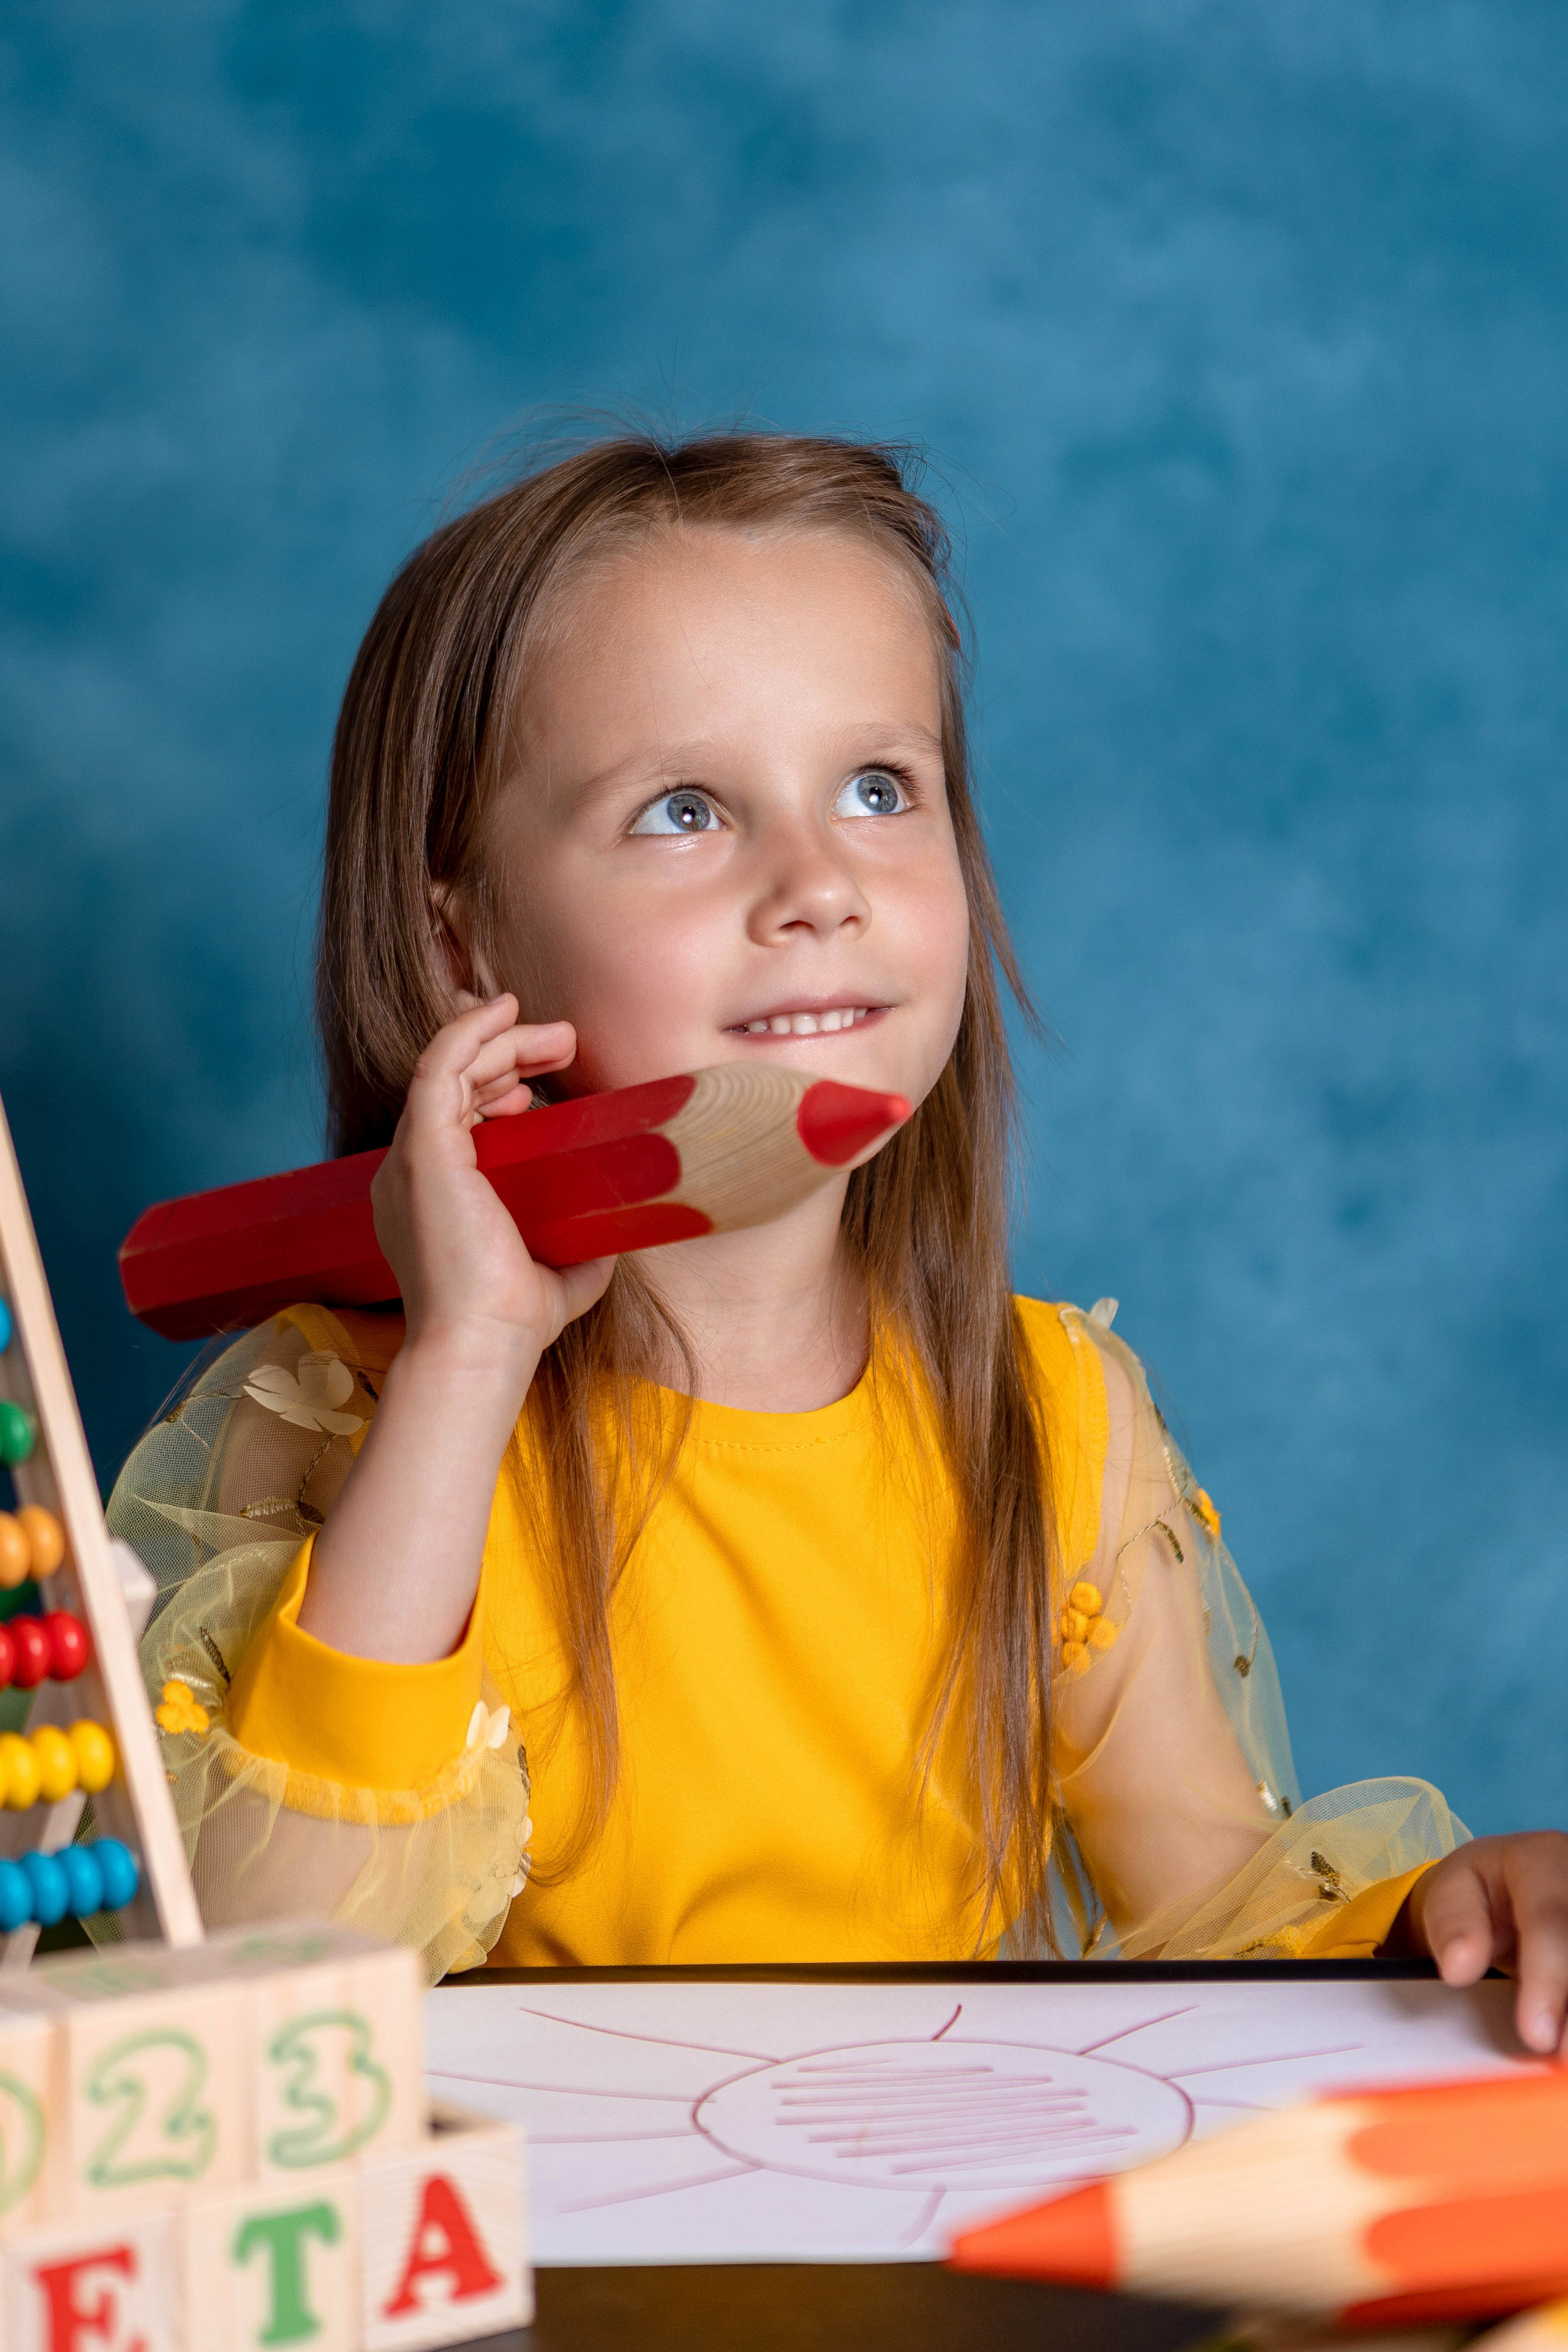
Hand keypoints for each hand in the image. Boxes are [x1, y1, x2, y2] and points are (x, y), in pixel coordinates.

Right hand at [370, 992, 613, 1373]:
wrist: (484, 1344)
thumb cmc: (514, 1320)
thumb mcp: (561, 1272)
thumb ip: (585, 1246)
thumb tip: (625, 1224)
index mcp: (432, 1194)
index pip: (455, 1113)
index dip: (498, 1082)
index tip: (547, 1078)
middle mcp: (411, 1171)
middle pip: (453, 1084)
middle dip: (508, 1051)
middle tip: (564, 1041)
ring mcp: (410, 1158)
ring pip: (448, 1068)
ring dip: (502, 1039)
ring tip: (558, 1034)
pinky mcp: (423, 1150)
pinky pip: (438, 1068)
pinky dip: (469, 1032)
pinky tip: (505, 1011)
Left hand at [1392, 1832, 1567, 2054]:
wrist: (1515, 1880)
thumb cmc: (1485, 1889)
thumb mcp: (1455, 1890)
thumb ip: (1453, 1922)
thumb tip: (1460, 1968)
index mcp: (1543, 1862)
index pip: (1551, 1919)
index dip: (1549, 1978)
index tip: (1536, 2035)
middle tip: (1561, 2058)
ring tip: (1563, 2063)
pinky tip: (1562, 2056)